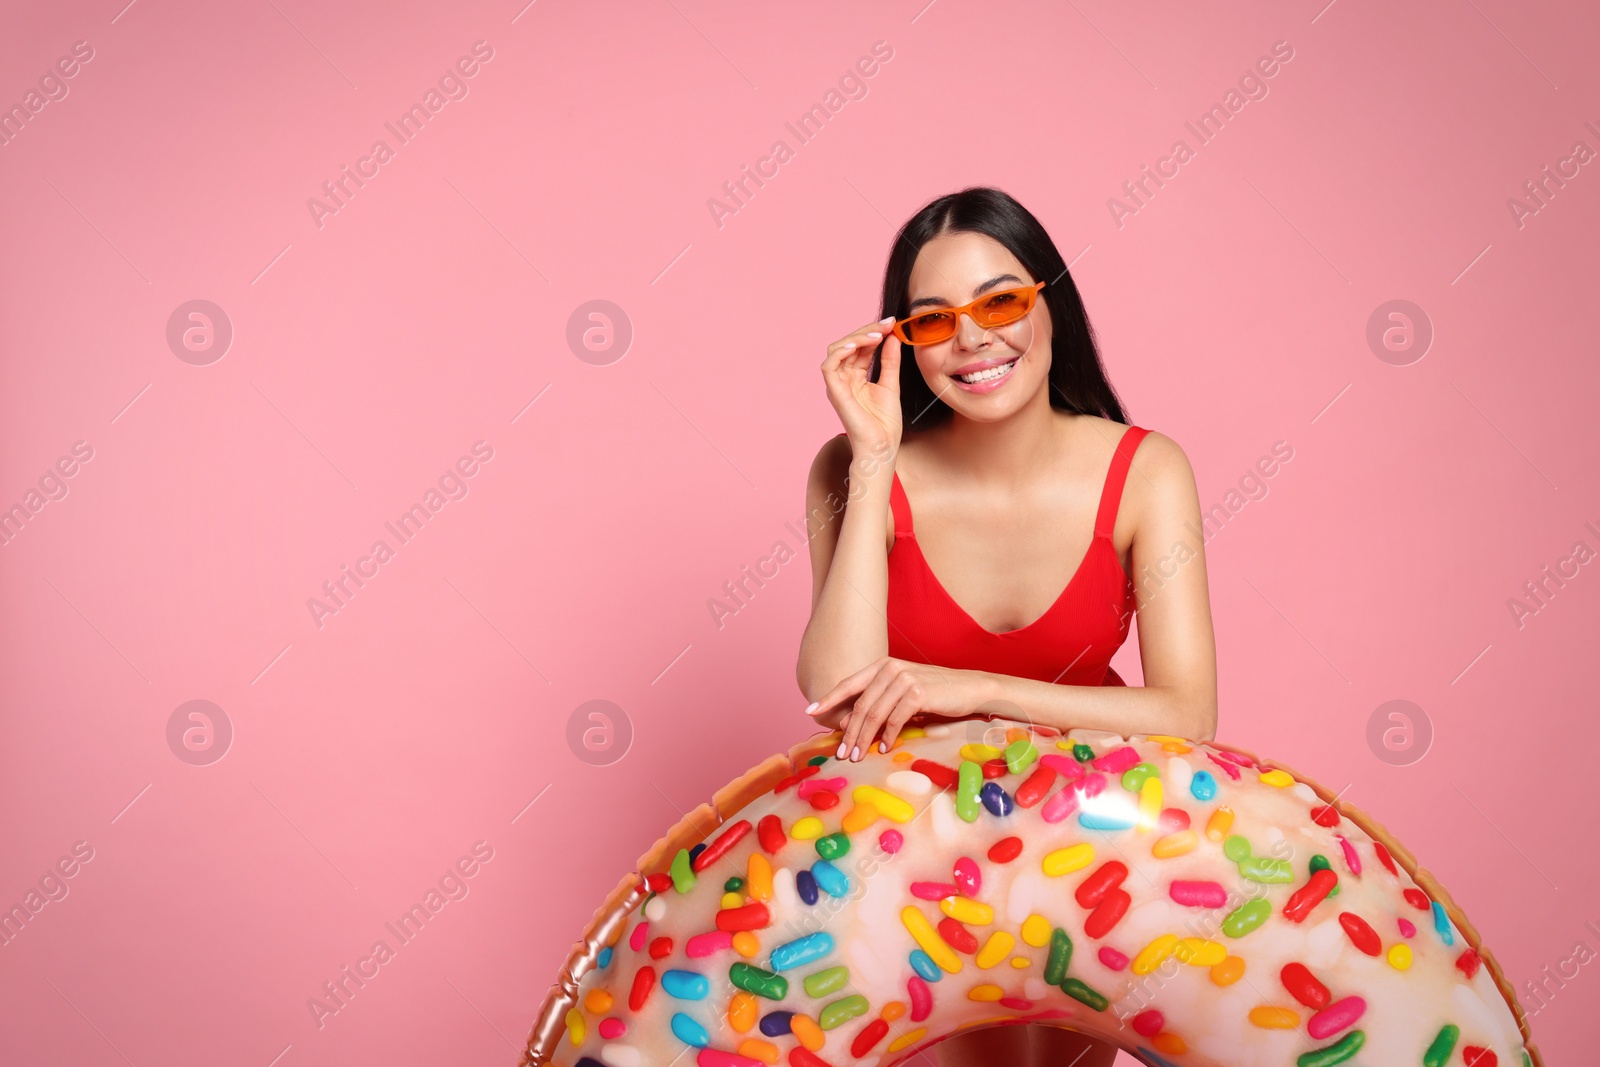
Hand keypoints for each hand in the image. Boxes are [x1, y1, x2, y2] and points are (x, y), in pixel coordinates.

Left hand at [805, 657, 996, 760]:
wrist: (970, 688)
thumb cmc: (935, 694)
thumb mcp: (902, 694)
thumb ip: (879, 703)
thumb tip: (849, 724)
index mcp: (882, 665)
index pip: (849, 684)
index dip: (828, 698)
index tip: (810, 711)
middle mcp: (890, 668)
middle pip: (860, 705)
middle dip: (848, 732)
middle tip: (841, 752)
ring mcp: (904, 679)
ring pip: (874, 714)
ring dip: (864, 739)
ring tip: (857, 756)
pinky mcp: (917, 693)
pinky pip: (894, 720)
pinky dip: (887, 736)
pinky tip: (883, 748)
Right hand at [822, 316, 903, 458]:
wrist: (882, 446)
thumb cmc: (885, 423)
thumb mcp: (891, 384)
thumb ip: (890, 361)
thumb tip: (893, 337)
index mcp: (856, 376)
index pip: (861, 347)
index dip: (874, 332)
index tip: (892, 323)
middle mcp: (844, 378)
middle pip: (848, 344)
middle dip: (867, 330)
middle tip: (887, 324)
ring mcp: (838, 384)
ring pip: (837, 349)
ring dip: (856, 338)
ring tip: (876, 335)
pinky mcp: (834, 391)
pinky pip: (829, 365)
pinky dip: (840, 352)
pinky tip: (857, 345)